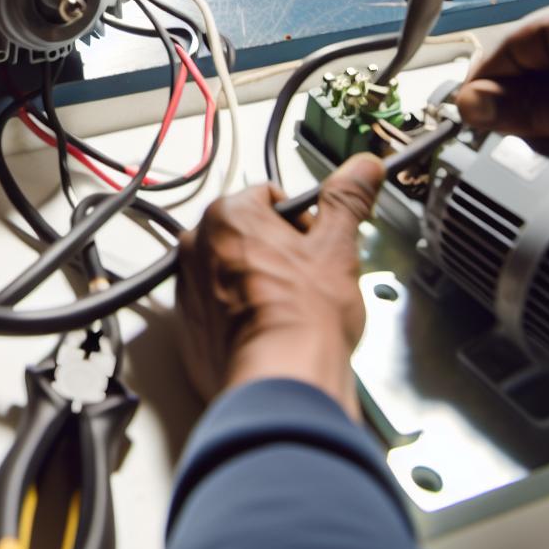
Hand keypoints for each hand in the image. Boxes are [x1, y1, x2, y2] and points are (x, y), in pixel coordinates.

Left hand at [174, 155, 385, 419]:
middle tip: (306, 278)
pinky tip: (268, 329)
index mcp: (228, 216)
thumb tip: (362, 169)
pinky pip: (216, 310)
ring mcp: (187, 291)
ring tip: (288, 307)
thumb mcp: (336, 247)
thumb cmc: (304, 317)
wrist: (281, 380)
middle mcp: (197, 248)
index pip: (269, 199)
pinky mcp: (188, 330)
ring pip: (229, 272)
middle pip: (246, 234)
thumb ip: (346, 199)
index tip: (316, 244)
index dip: (302, 222)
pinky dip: (238, 316)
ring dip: (255, 282)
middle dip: (276, 250)